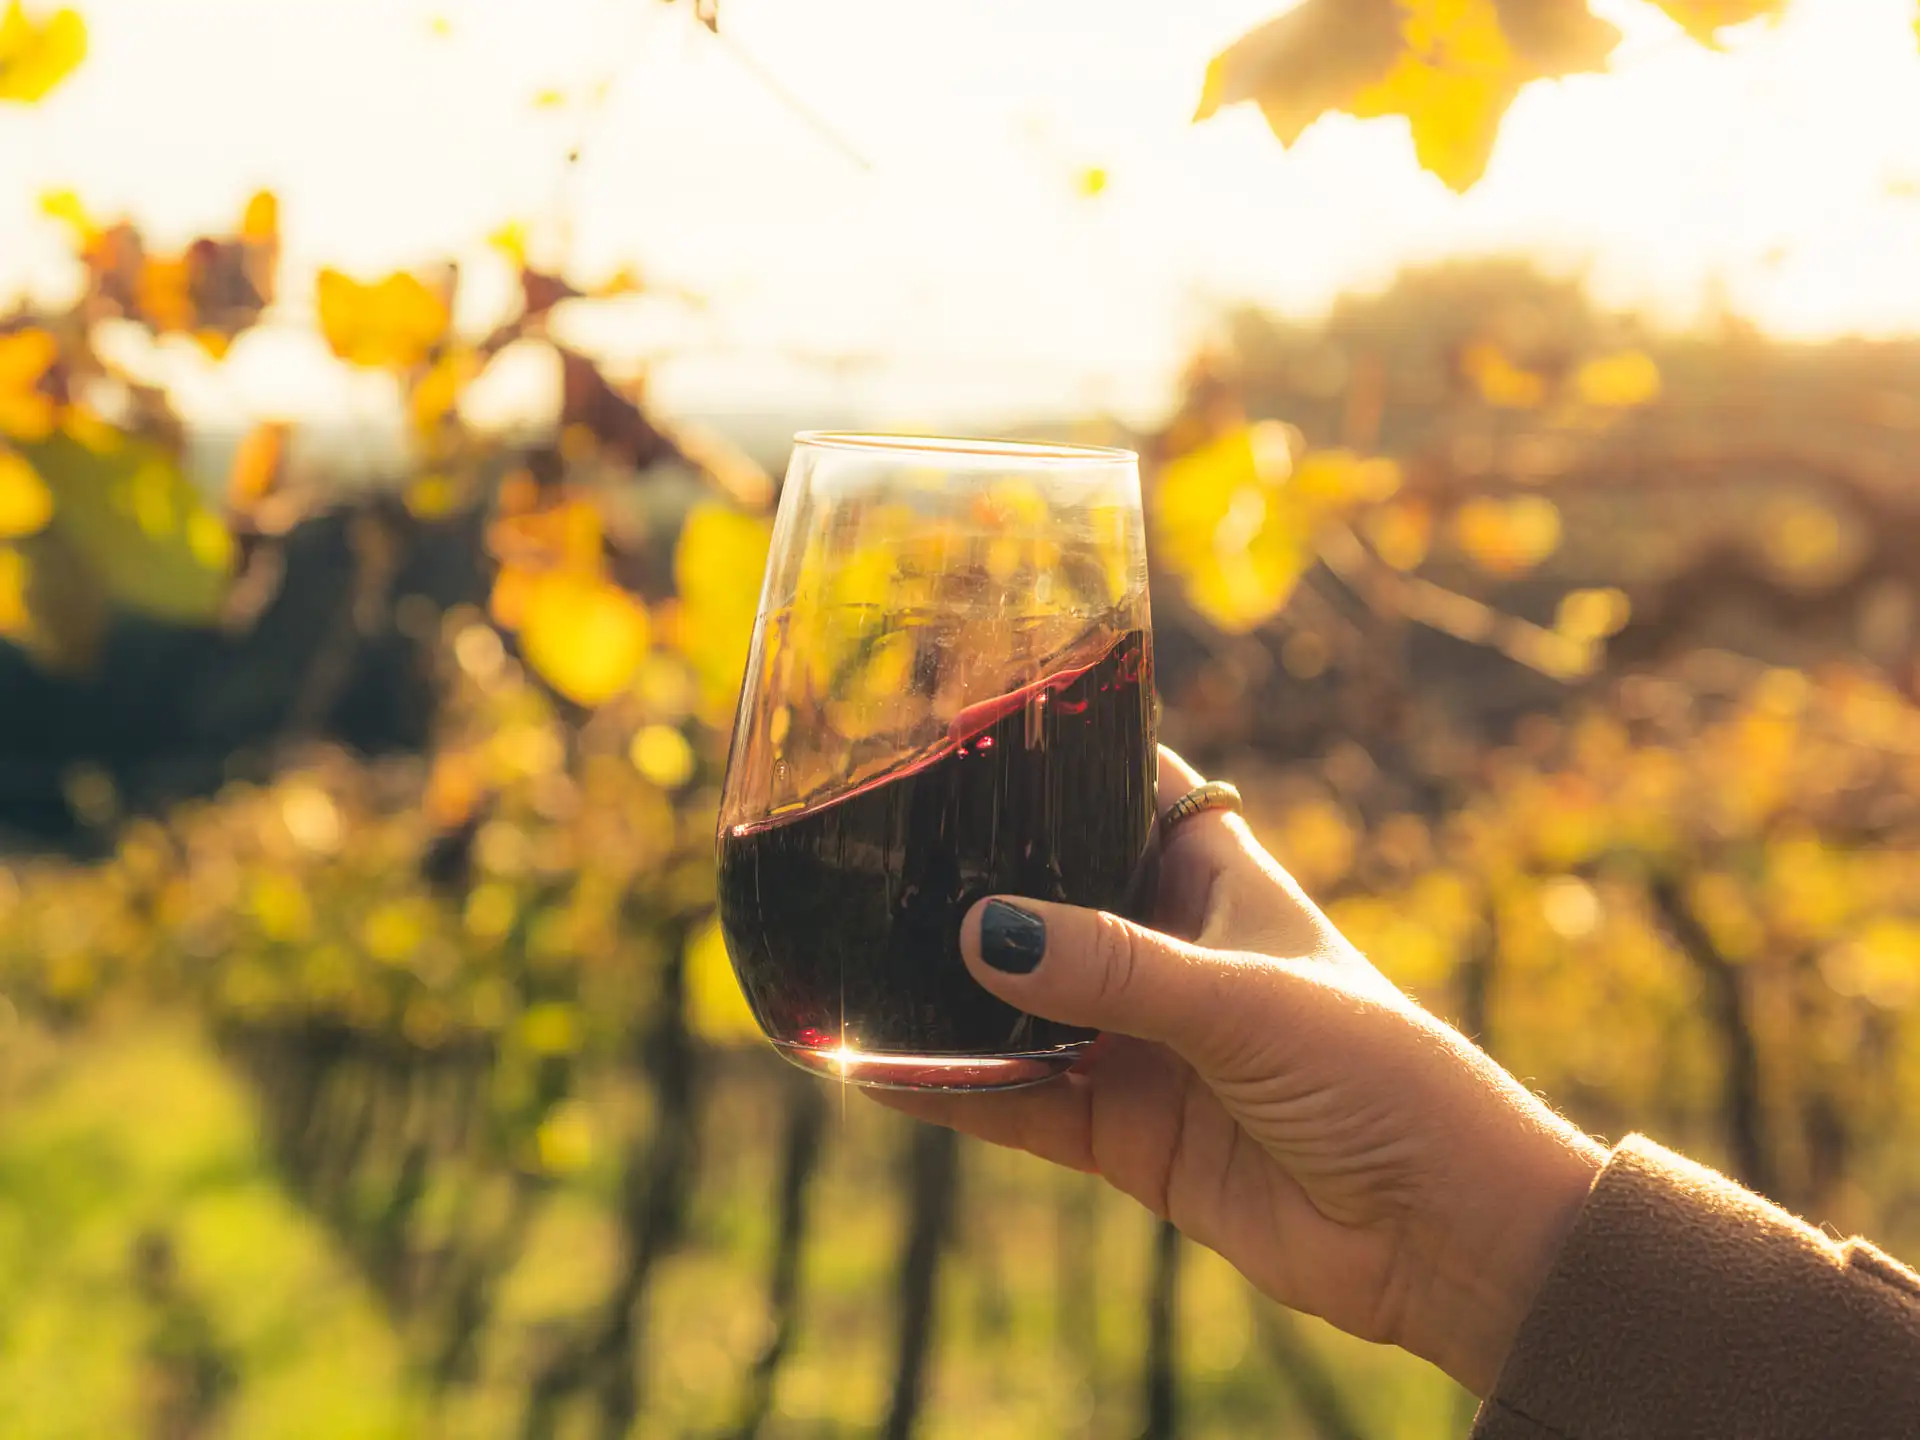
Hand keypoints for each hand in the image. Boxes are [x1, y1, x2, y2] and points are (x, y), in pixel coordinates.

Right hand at [873, 747, 1604, 1396]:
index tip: (964, 725)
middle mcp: (1165, 954)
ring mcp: (1138, 1046)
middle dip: (972, 881)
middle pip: (1049, 898)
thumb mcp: (1245, 1000)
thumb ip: (1115, 969)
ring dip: (946, 994)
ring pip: (1017, 1006)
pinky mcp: (1123, 1135)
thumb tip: (983, 933)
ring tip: (846, 958)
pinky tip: (878, 1067)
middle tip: (865, 849)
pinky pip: (1018, 1103)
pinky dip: (953, 1088)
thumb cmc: (1380, 1075)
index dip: (1062, 756)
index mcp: (1214, 882)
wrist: (1438, 1234)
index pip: (1129, 790)